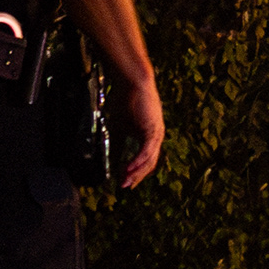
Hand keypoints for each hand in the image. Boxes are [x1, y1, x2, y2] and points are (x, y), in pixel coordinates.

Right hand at [113, 71, 166, 187]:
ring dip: (137, 172)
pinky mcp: (153, 130)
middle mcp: (155, 137)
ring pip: (149, 159)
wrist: (131, 82)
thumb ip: (119, 143)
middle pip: (149, 163)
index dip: (135, 172)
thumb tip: (112, 158)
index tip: (124, 181)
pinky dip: (138, 161)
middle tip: (125, 186)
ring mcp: (156, 134)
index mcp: (148, 136)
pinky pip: (147, 151)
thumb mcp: (119, 126)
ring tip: (126, 181)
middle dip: (136, 176)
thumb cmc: (124, 100)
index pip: (144, 160)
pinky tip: (129, 169)